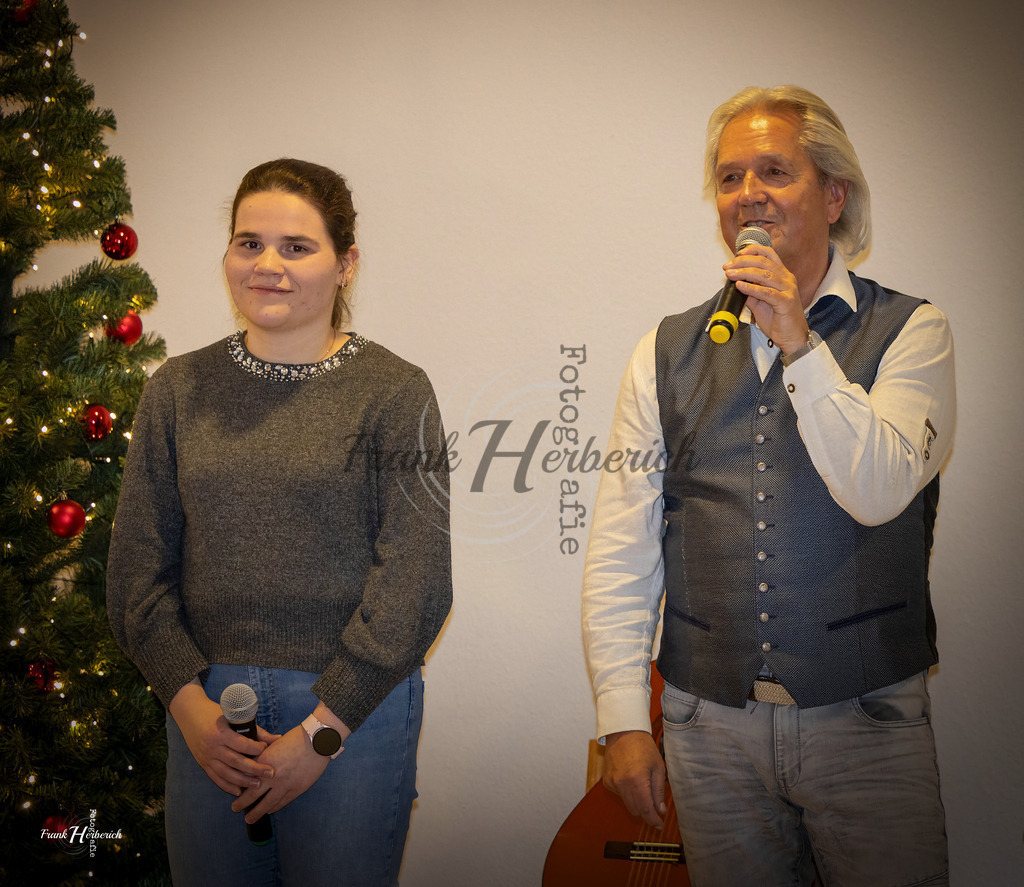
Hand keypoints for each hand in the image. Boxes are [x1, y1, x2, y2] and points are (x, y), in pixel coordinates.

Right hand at [168, 681, 278, 795]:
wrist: (189, 713)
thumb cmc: (215, 712)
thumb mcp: (233, 717)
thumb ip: (255, 730)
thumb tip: (277, 739)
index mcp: (221, 733)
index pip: (241, 744)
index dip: (255, 748)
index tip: (267, 749)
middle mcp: (213, 747)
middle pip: (236, 761)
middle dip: (254, 769)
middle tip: (270, 773)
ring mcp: (206, 757)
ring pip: (226, 773)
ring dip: (243, 781)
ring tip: (257, 785)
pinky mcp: (203, 763)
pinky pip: (215, 777)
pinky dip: (227, 786)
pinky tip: (238, 791)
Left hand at [231, 725, 328, 822]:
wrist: (318, 741)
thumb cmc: (297, 738)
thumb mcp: (275, 744)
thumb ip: (264, 756)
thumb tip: (254, 764)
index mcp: (264, 761)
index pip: (246, 778)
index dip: (239, 786)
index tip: (235, 790)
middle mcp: (272, 776)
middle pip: (252, 795)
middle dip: (242, 804)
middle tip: (235, 809)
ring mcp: (285, 784)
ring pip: (267, 804)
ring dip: (257, 812)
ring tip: (250, 818)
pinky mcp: (297, 789)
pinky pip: (282, 802)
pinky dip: (275, 808)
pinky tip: (270, 810)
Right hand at [603, 730, 666, 828]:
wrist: (623, 732)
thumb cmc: (643, 747)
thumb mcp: (658, 768)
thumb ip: (659, 791)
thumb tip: (660, 810)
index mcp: (637, 781)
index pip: (645, 810)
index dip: (653, 820)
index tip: (659, 825)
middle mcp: (622, 784)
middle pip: (635, 810)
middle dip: (646, 810)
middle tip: (655, 804)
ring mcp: (613, 783)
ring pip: (627, 803)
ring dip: (636, 801)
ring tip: (643, 785)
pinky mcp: (607, 781)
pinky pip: (619, 794)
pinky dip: (627, 792)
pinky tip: (631, 778)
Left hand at [724, 243, 808, 354]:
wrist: (792, 337)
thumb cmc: (778, 319)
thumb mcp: (760, 302)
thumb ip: (751, 291)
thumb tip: (736, 283)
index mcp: (782, 275)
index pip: (769, 254)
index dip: (753, 250)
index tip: (738, 254)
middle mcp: (787, 279)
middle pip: (763, 263)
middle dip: (743, 262)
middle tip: (727, 267)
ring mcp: (788, 289)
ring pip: (764, 275)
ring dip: (744, 273)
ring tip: (730, 275)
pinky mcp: (786, 302)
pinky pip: (766, 292)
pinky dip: (751, 288)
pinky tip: (740, 286)